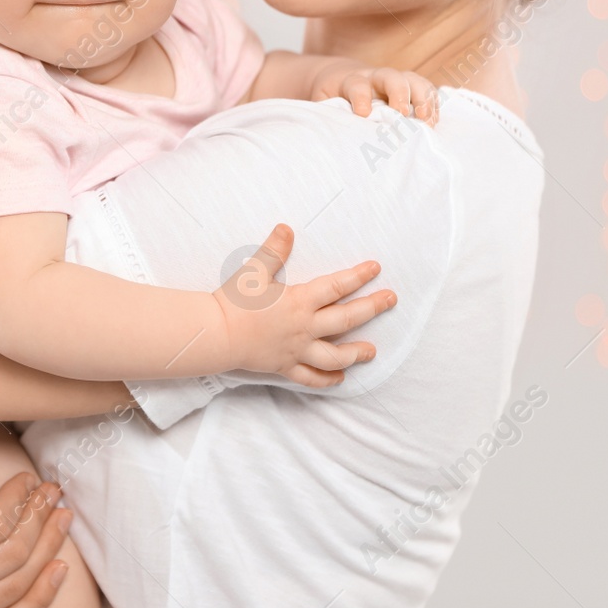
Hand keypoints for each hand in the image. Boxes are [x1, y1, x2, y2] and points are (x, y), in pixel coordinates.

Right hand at [215, 224, 397, 387]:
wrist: (216, 334)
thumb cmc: (234, 301)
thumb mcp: (254, 271)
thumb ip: (273, 250)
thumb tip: (287, 228)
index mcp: (299, 301)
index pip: (336, 286)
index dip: (358, 276)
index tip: (376, 269)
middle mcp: (304, 327)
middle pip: (346, 318)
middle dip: (372, 308)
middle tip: (390, 300)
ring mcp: (297, 350)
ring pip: (334, 355)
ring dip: (356, 352)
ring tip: (372, 351)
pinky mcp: (285, 366)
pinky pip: (311, 377)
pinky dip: (327, 379)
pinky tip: (340, 378)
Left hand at [312, 61, 439, 124]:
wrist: (340, 79)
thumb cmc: (331, 99)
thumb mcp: (321, 105)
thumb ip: (326, 114)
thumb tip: (329, 136)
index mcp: (350, 81)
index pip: (357, 84)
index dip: (361, 97)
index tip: (363, 113)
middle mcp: (374, 78)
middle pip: (390, 76)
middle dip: (399, 94)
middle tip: (403, 114)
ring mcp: (395, 81)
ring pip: (413, 80)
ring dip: (423, 98)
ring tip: (428, 120)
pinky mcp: (409, 88)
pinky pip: (426, 90)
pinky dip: (433, 104)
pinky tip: (434, 121)